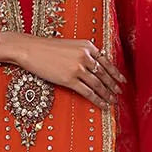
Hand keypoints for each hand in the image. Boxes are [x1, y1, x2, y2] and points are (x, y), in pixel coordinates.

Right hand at [0, 32, 125, 108]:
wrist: (29, 49)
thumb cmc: (45, 48)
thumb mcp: (69, 45)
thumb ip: (82, 53)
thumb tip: (92, 66)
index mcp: (87, 46)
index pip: (106, 61)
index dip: (115, 72)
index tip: (122, 80)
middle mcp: (85, 56)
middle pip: (104, 74)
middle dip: (113, 85)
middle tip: (119, 92)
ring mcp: (78, 68)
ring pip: (98, 84)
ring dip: (107, 94)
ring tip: (112, 101)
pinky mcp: (70, 79)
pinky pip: (88, 92)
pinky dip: (97, 100)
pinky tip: (103, 105)